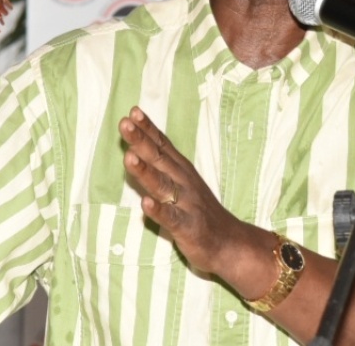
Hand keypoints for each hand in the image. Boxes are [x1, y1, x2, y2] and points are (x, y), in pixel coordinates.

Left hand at [119, 107, 260, 279]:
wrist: (230, 243)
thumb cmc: (198, 209)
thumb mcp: (182, 180)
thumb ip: (160, 163)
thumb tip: (135, 142)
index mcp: (180, 169)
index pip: (162, 145)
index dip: (148, 128)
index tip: (132, 111)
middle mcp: (183, 182)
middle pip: (159, 159)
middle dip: (141, 141)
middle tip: (125, 123)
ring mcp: (186, 204)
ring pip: (162, 185)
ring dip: (145, 171)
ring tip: (128, 157)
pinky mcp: (187, 227)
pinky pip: (171, 218)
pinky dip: (158, 211)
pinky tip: (145, 204)